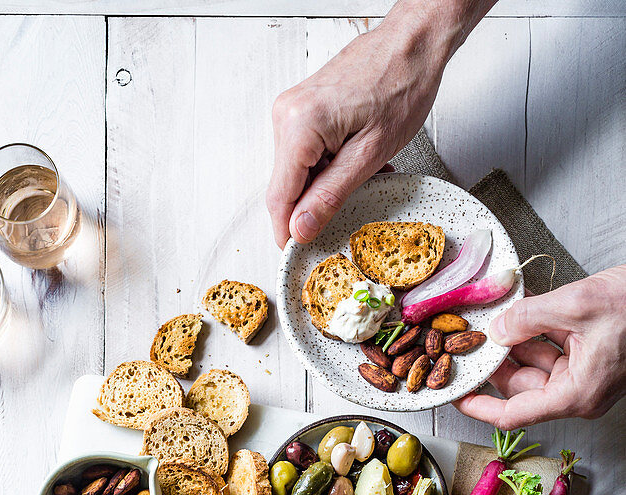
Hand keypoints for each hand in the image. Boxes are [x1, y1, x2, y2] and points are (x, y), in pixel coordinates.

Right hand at [266, 0, 496, 246]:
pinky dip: (328, 165)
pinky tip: (355, 159)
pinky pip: (306, 152)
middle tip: (351, 206)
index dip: (287, 232)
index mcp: (299, 127)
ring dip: (325, 184)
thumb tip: (301, 228)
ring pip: (298, 171)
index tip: (297, 253)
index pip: (279, 197)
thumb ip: (330, 195)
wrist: (412, 44)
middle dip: (314, 204)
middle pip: (287, 185)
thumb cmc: (401, 86)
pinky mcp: (303, 108)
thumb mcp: (370, 155)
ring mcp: (292, 110)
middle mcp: (287, 115)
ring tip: (364, 173)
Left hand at [456, 265, 625, 427]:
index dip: (480, 407)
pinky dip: (535, 329)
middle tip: (470, 339)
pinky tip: (520, 310)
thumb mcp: (577, 304)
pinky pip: (553, 346)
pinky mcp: (592, 354)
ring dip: (515, 340)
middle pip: (521, 385)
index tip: (456, 398)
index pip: (514, 414)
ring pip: (535, 362)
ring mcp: (586, 373)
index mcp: (576, 394)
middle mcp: (580, 390)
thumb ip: (530, 317)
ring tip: (494, 317)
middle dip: (496, 361)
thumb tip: (498, 329)